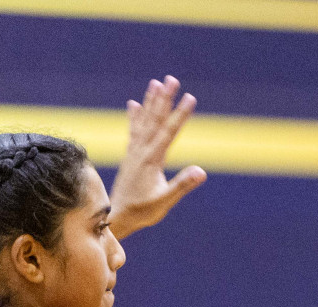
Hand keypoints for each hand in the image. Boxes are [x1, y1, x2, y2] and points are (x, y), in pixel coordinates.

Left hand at [108, 75, 206, 238]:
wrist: (116, 216)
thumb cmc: (142, 211)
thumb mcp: (164, 201)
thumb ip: (182, 185)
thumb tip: (201, 171)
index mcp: (151, 159)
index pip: (169, 131)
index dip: (181, 114)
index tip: (191, 97)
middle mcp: (141, 151)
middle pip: (155, 119)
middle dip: (164, 99)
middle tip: (171, 79)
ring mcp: (134, 152)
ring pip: (144, 121)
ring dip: (151, 102)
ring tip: (155, 83)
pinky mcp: (130, 156)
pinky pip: (134, 131)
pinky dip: (135, 117)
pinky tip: (134, 104)